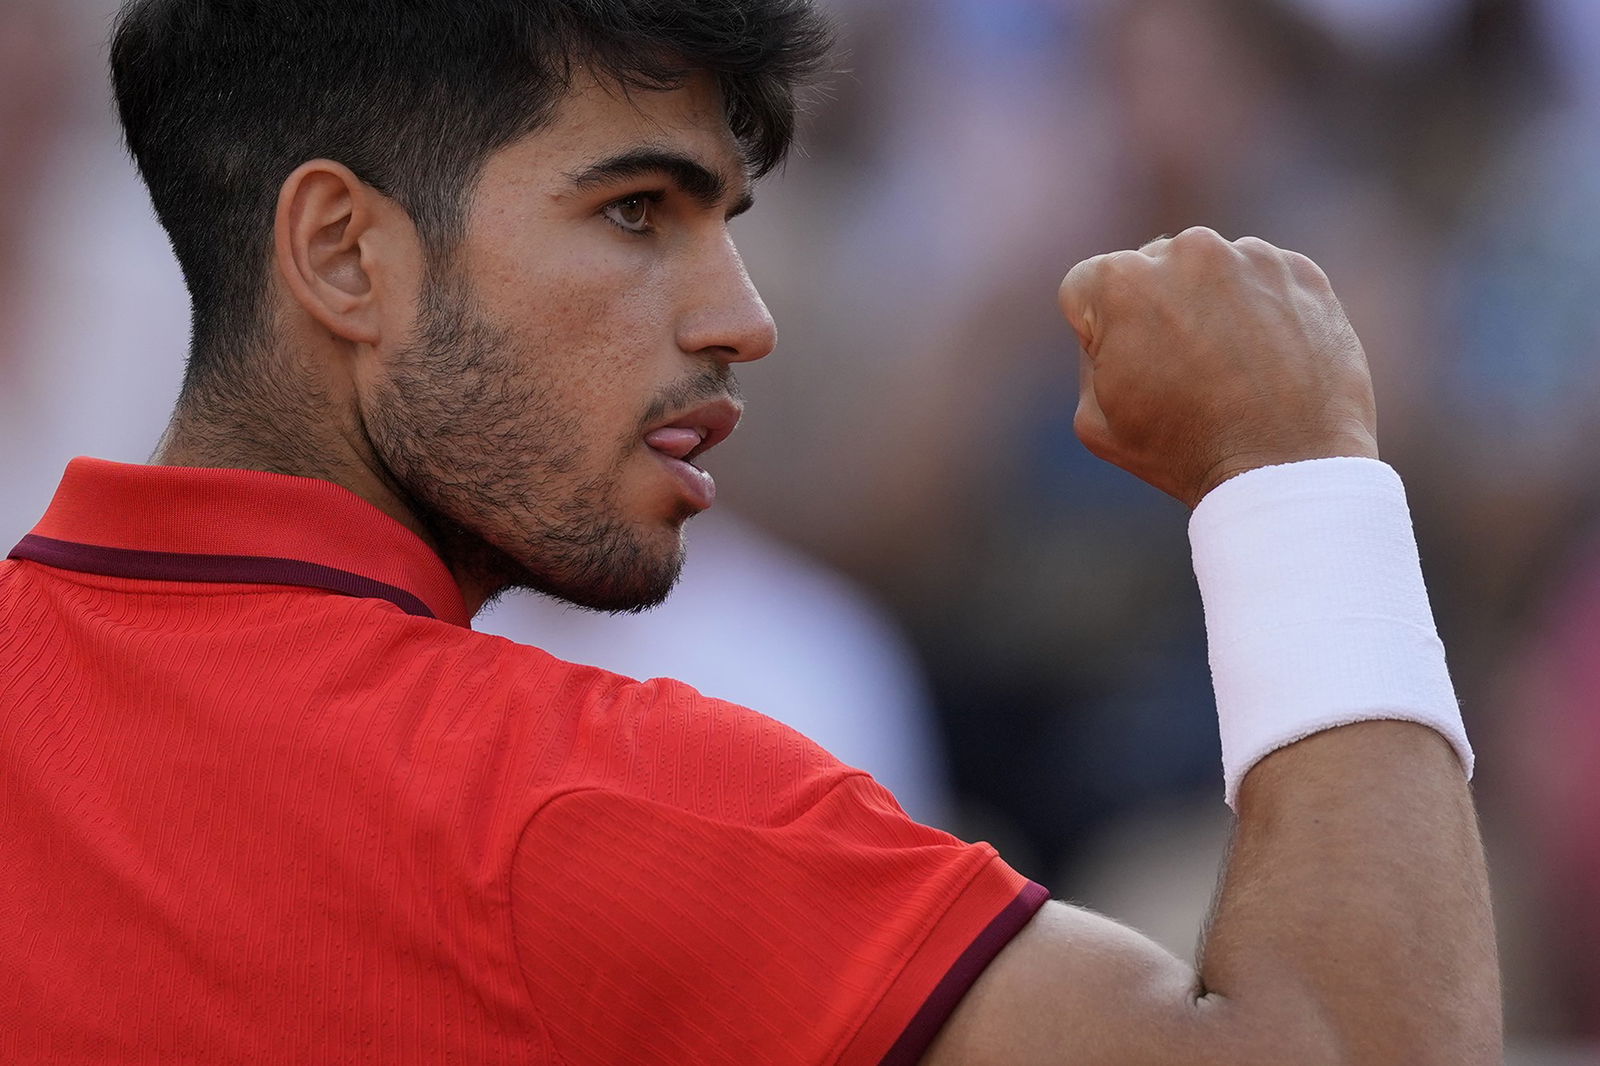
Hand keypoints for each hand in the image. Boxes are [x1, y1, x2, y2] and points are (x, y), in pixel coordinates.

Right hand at [1059, 227, 1378, 507]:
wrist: (1289, 467)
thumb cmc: (1184, 451)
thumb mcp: (1095, 420)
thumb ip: (1090, 356)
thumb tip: (1115, 328)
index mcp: (1122, 281)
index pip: (1086, 287)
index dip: (1097, 333)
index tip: (1130, 369)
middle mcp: (1186, 250)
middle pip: (1151, 269)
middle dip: (1157, 309)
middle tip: (1182, 371)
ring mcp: (1250, 255)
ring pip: (1210, 271)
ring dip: (1210, 306)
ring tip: (1230, 370)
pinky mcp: (1301, 272)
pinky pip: (1262, 280)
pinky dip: (1260, 310)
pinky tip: (1265, 362)